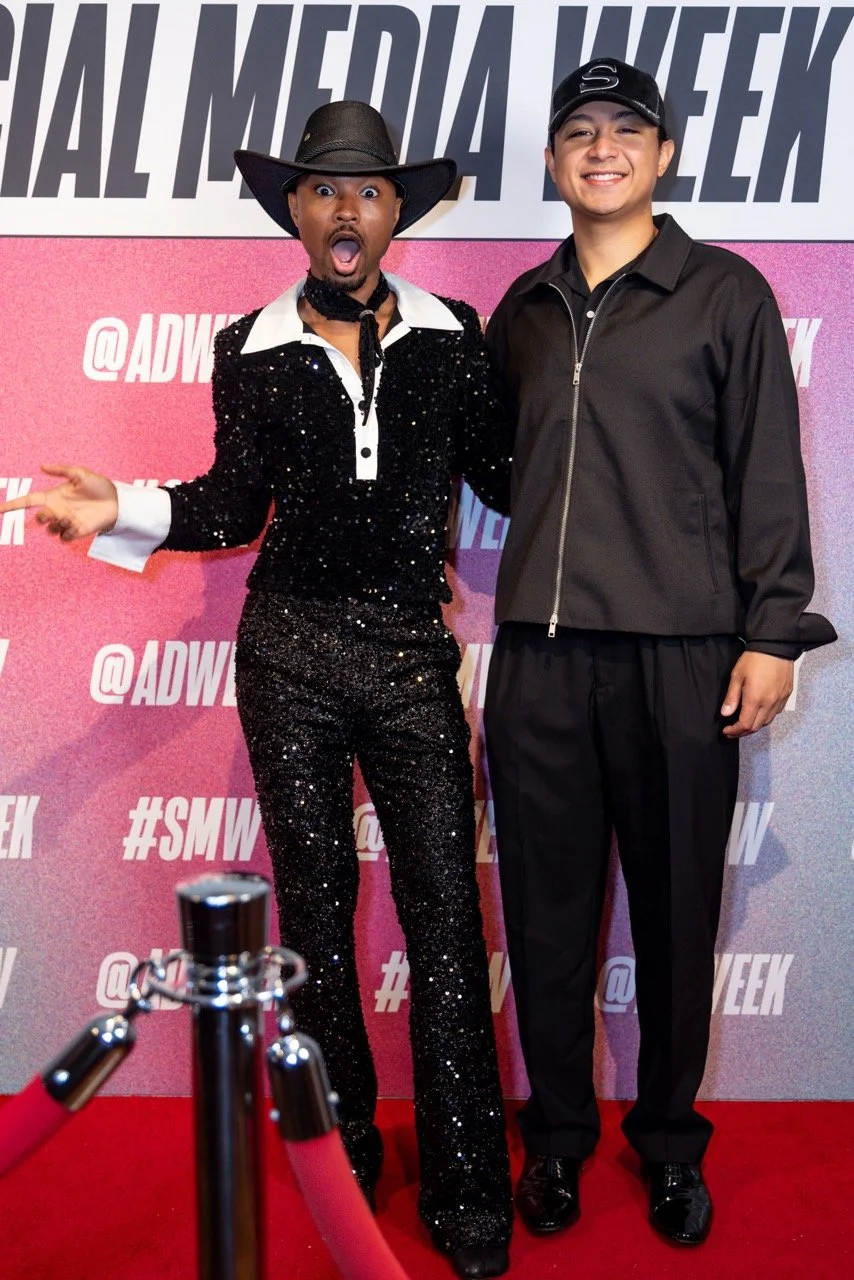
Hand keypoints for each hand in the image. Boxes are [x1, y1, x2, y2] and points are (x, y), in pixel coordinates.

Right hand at [0, 464, 118, 540]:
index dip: (12, 505)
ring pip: (51, 530)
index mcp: (53, 496)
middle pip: (39, 519)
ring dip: (57, 524)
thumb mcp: (79, 473)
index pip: (27, 501)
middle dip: (42, 518)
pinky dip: (68, 532)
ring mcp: (66, 522)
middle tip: (51, 513)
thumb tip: (41, 466)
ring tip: (71, 517)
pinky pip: (64, 537)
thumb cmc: (98, 485)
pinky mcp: (76, 532)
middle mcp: (57, 510)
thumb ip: (60, 470)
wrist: (116, 501)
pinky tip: (77, 525)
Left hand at [720, 651, 793, 737]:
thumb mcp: (737, 676)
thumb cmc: (754, 658)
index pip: (745, 724)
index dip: (735, 731)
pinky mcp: (787, 694)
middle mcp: (770, 703)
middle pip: (757, 726)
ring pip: (768, 721)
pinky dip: (766, 717)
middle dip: (743, 732)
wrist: (775, 646)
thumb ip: (731, 697)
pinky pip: (776, 712)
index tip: (726, 731)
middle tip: (733, 730)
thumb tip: (726, 714)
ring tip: (744, 723)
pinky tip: (759, 712)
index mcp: (755, 699)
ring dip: (755, 725)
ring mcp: (780, 699)